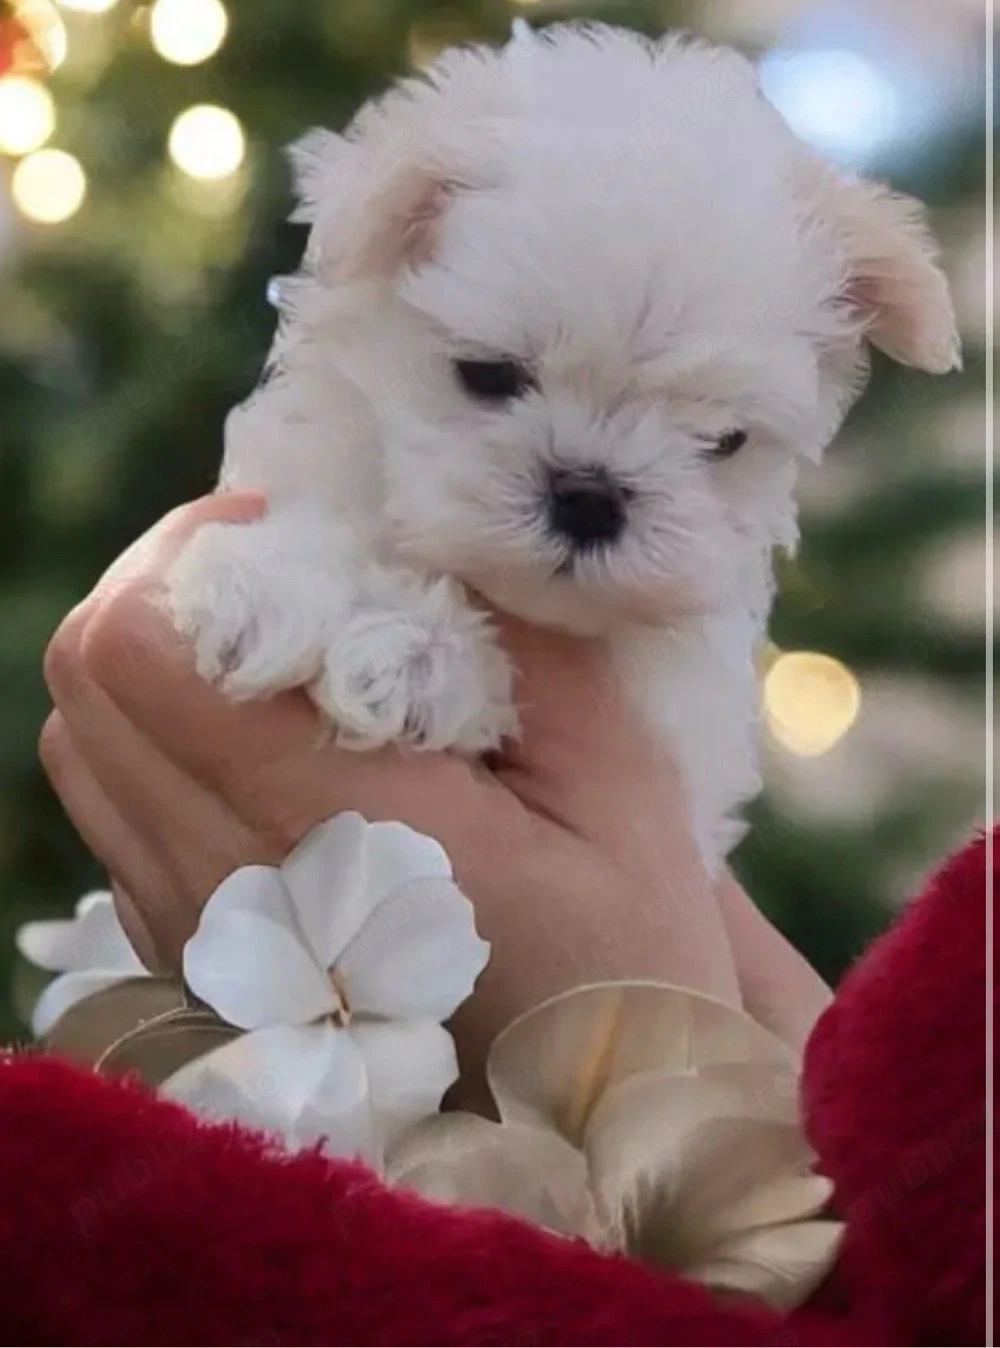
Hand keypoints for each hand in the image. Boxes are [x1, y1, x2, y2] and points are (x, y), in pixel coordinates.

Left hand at [40, 494, 827, 1086]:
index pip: (140, 654)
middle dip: (167, 591)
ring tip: (277, 655)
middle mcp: (223, 889)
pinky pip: (119, 818)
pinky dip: (168, 747)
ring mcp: (194, 937)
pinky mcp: (196, 963)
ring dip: (159, 669)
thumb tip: (445, 541)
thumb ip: (531, 650)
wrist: (593, 1129)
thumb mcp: (618, 792)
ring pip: (85, 750)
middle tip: (280, 573)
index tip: (281, 526)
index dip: (184, 551)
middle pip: (86, 686)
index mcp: (326, 830)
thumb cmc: (621, 966)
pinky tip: (278, 749)